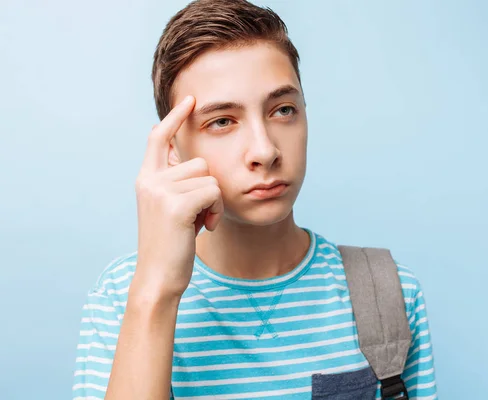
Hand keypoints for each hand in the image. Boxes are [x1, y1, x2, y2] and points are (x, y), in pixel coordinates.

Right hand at [133, 95, 223, 298]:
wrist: (159, 277)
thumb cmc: (172, 244)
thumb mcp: (171, 208)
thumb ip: (177, 183)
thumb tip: (196, 161)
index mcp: (146, 178)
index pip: (159, 137)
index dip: (175, 117)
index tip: (190, 99)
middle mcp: (149, 180)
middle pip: (199, 161)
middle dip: (208, 188)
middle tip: (198, 215)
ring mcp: (160, 191)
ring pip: (209, 177)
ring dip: (214, 201)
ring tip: (199, 222)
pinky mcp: (176, 205)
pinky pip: (213, 192)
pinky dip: (216, 211)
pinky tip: (204, 228)